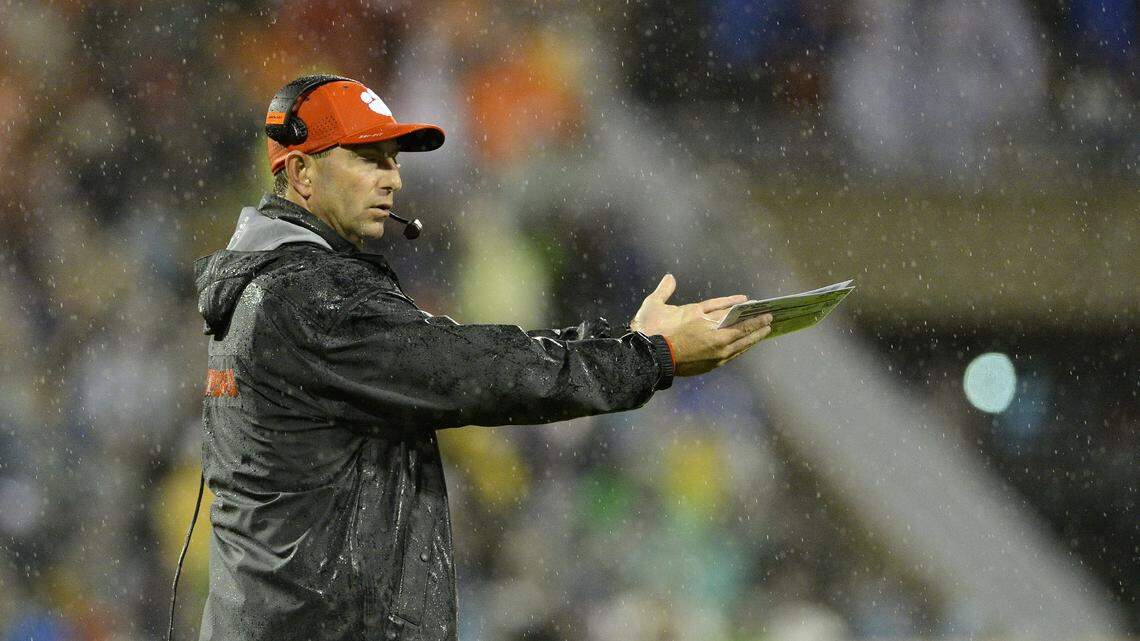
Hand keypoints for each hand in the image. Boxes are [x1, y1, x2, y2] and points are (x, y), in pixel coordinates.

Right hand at [630, 273, 772, 376]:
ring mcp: (715, 349)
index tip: (749, 301)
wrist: (650, 358)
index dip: (737, 303)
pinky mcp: (713, 363)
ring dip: (755, 335)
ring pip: (741, 341)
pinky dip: (744, 347)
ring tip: (766, 330)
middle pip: (740, 325)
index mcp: (698, 315)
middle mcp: (711, 332)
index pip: (724, 306)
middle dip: (756, 321)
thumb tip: (670, 277)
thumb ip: (664, 289)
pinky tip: (749, 345)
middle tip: (769, 317)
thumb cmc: (650, 330)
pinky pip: (734, 353)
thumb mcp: (654, 305)